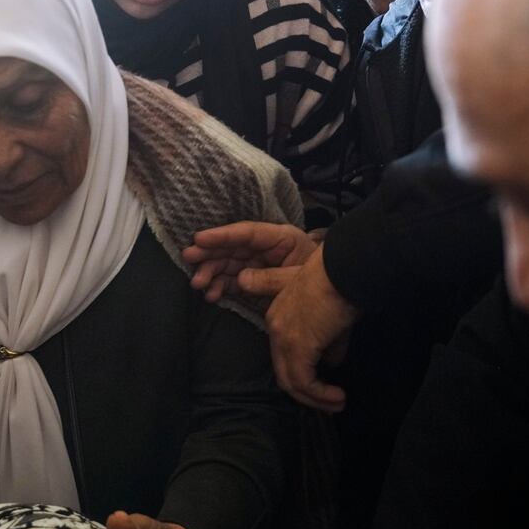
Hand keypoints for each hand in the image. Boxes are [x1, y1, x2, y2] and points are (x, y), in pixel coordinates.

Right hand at [181, 221, 316, 303]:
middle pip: (234, 247)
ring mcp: (260, 264)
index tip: (199, 238)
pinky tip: (211, 295)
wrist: (340, 295)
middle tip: (189, 259)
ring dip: (211, 273)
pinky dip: (220, 287)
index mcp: (281, 239)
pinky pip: (233, 281)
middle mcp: (267, 248)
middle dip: (210, 253)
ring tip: (198, 285)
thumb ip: (272, 279)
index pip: (249, 233)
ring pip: (229, 264)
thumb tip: (241, 279)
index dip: (223, 234)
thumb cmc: (327, 281)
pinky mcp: (256, 280)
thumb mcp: (301, 278)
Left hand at [239, 245, 358, 411]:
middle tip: (330, 403)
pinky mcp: (298, 345)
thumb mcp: (332, 311)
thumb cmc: (342, 278)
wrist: (345, 265)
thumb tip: (333, 362)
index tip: (324, 386)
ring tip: (337, 404)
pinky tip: (338, 397)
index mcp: (279, 314)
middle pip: (284, 371)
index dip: (303, 373)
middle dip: (307, 393)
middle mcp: (275, 326)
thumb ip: (329, 339)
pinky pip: (304, 381)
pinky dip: (320, 394)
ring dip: (315, 398)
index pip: (285, 354)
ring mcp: (284, 336)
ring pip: (292, 381)